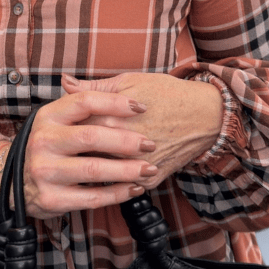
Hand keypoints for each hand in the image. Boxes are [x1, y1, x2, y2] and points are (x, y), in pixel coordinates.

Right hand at [21, 89, 158, 218]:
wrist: (17, 184)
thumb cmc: (49, 146)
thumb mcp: (55, 120)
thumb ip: (72, 102)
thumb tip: (70, 79)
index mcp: (47, 117)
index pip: (84, 102)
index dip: (115, 103)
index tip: (142, 107)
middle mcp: (43, 142)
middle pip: (91, 137)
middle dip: (126, 141)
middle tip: (150, 144)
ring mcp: (45, 171)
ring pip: (94, 169)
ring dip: (127, 170)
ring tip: (148, 168)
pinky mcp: (52, 198)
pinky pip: (92, 197)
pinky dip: (117, 194)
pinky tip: (133, 188)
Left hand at [61, 72, 222, 188]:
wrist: (207, 115)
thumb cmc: (167, 93)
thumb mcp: (129, 81)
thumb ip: (93, 87)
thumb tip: (65, 82)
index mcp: (111, 118)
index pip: (76, 129)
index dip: (66, 129)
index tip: (61, 131)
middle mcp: (122, 145)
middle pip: (85, 154)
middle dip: (74, 153)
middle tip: (65, 152)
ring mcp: (137, 165)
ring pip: (102, 173)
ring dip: (90, 170)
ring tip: (80, 165)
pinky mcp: (150, 179)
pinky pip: (123, 186)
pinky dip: (113, 182)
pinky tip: (104, 176)